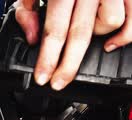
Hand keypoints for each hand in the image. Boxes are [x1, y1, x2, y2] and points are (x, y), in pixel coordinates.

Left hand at [15, 0, 131, 90]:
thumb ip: (27, 7)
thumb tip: (32, 36)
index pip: (54, 29)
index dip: (48, 58)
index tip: (42, 77)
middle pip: (81, 34)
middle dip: (68, 65)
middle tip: (59, 82)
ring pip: (110, 24)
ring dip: (96, 36)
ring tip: (83, 36)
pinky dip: (127, 34)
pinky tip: (112, 44)